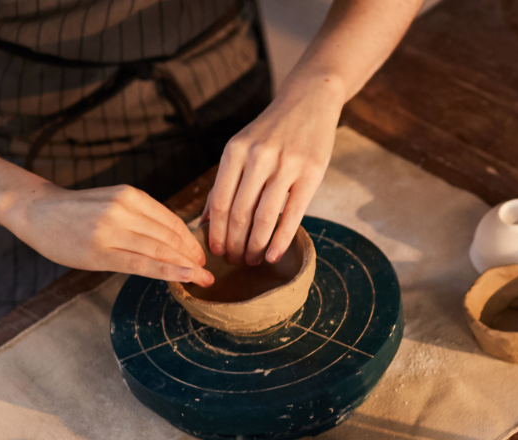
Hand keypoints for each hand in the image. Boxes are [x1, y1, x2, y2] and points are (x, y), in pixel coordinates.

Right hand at [5, 182, 212, 284]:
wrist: (36, 211)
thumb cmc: (77, 211)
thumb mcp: (112, 201)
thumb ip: (140, 216)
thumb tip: (175, 240)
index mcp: (129, 195)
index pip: (171, 220)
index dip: (190, 241)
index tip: (201, 256)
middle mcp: (123, 209)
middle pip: (169, 237)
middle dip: (192, 256)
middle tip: (207, 272)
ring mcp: (111, 230)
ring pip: (159, 250)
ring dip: (185, 267)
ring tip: (202, 279)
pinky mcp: (100, 251)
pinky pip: (141, 264)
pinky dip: (167, 272)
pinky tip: (185, 278)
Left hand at [204, 89, 343, 265]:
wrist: (309, 100)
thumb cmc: (273, 130)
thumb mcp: (242, 146)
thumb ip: (226, 181)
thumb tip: (206, 220)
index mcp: (235, 151)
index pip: (219, 201)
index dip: (215, 232)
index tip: (215, 252)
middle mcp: (258, 157)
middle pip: (239, 213)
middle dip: (234, 243)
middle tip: (234, 261)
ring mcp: (286, 165)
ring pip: (263, 218)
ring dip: (255, 246)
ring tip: (252, 260)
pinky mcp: (311, 174)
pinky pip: (292, 215)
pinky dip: (280, 240)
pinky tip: (274, 255)